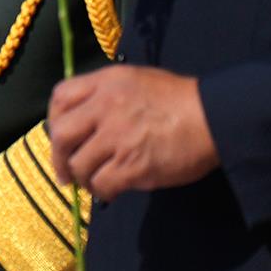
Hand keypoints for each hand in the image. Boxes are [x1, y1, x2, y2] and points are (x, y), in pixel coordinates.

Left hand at [47, 65, 215, 198]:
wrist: (215, 117)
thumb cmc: (180, 100)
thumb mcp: (138, 80)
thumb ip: (107, 93)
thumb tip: (83, 119)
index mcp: (107, 83)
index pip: (61, 97)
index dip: (54, 119)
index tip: (60, 137)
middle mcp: (106, 107)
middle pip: (61, 135)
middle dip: (58, 157)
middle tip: (65, 172)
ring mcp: (118, 137)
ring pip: (79, 164)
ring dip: (82, 177)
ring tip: (93, 181)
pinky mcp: (133, 165)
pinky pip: (102, 184)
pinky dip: (102, 190)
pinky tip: (110, 189)